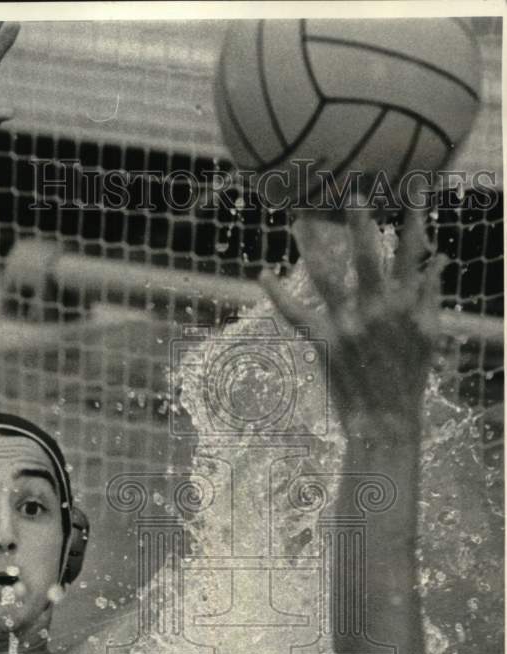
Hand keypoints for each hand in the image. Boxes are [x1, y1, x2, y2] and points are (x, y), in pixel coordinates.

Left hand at [260, 207, 445, 440]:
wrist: (385, 419)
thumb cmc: (410, 378)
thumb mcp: (430, 336)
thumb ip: (431, 296)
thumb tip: (440, 261)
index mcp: (406, 304)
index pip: (413, 252)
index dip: (415, 217)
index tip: (413, 186)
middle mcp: (377, 308)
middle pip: (367, 255)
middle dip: (360, 219)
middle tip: (350, 186)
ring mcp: (348, 323)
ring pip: (326, 276)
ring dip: (311, 245)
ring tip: (298, 218)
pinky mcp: (324, 340)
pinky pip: (296, 313)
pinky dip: (278, 295)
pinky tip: (262, 275)